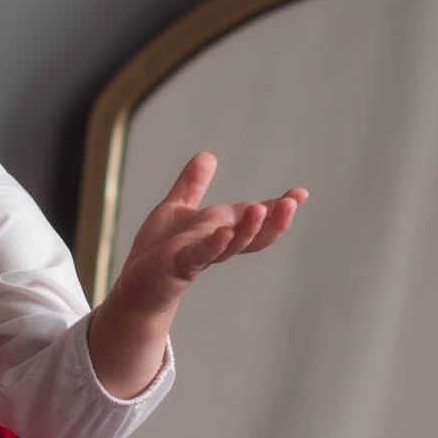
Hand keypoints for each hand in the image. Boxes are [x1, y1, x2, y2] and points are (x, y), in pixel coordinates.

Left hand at [112, 152, 305, 317]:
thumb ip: (192, 185)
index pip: (254, 217)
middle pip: (253, 235)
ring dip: (247, 229)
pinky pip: (200, 255)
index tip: (300, 193)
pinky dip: (214, 244)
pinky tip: (224, 233)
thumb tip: (207, 155)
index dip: (277, 207)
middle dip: (274, 221)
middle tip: (292, 203)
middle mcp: (217, 244)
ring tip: (261, 210)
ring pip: (232, 245)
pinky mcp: (180, 265)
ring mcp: (201, 256)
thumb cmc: (159, 250)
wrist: (137, 282)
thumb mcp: (177, 209)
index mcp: (221, 229)